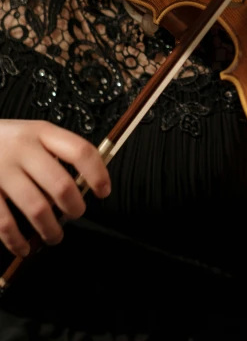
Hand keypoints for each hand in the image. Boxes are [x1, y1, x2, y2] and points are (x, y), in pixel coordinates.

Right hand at [0, 120, 110, 258]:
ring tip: (54, 236)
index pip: (80, 151)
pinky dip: (17, 241)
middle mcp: (23, 149)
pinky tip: (24, 247)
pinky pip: (5, 223)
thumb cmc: (7, 141)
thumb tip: (85, 184)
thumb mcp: (33, 134)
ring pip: (37, 208)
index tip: (103, 191)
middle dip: (75, 207)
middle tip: (76, 213)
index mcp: (42, 132)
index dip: (97, 174)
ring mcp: (2, 171)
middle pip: (61, 185)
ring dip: (51, 229)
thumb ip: (56, 152)